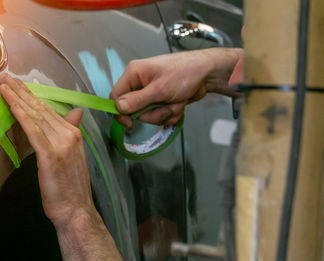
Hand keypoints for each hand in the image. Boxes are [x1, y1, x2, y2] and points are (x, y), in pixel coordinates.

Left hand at [0, 74, 96, 226]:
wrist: (76, 210)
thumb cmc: (71, 187)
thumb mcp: (74, 156)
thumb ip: (71, 132)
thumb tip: (76, 113)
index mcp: (73, 134)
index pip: (49, 110)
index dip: (32, 96)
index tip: (18, 84)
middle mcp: (68, 135)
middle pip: (40, 108)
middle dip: (22, 91)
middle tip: (6, 77)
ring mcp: (60, 144)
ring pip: (35, 116)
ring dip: (18, 99)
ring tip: (4, 86)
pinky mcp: (49, 155)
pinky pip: (33, 131)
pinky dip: (22, 116)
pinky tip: (12, 105)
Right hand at [110, 48, 242, 127]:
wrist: (207, 74)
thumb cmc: (184, 73)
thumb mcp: (160, 89)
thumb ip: (137, 100)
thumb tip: (117, 108)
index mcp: (134, 74)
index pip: (115, 97)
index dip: (121, 112)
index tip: (131, 123)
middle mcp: (139, 83)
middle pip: (133, 110)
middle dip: (152, 113)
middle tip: (165, 105)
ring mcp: (150, 93)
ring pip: (148, 115)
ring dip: (164, 113)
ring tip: (175, 102)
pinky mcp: (160, 100)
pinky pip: (159, 115)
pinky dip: (171, 113)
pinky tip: (179, 103)